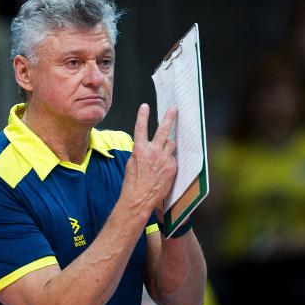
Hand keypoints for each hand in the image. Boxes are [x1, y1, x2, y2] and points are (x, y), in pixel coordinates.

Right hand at [119, 104, 176, 218]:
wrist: (140, 198)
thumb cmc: (132, 183)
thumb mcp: (131, 163)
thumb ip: (140, 152)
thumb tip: (146, 147)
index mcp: (140, 149)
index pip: (141, 128)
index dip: (142, 115)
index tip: (144, 106)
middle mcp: (153, 152)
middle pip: (163, 130)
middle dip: (169, 118)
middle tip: (174, 109)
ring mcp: (164, 159)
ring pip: (171, 144)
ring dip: (169, 144)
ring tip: (165, 148)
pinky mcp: (172, 167)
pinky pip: (173, 158)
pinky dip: (170, 160)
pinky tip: (164, 169)